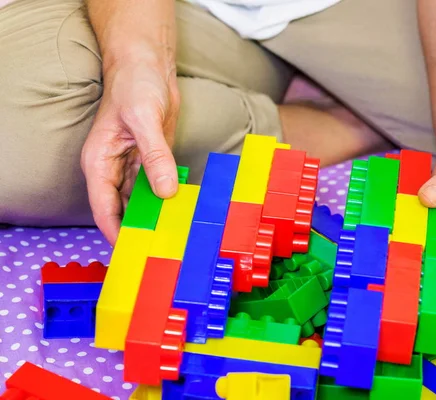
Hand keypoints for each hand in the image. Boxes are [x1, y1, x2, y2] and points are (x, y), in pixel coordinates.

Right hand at [81, 59, 179, 245]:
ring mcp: (132, 165)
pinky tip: (180, 211)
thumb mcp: (144, 120)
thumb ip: (154, 156)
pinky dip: (166, 199)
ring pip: (140, 201)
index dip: (114, 231)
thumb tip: (165, 191)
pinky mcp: (150, 160)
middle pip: (121, 209)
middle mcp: (113, 168)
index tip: (130, 251)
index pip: (103, 207)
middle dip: (136, 229)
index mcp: (99, 162)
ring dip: (153, 216)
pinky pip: (157, 186)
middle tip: (158, 248)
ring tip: (172, 235)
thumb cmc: (135, 85)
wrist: (148, 65)